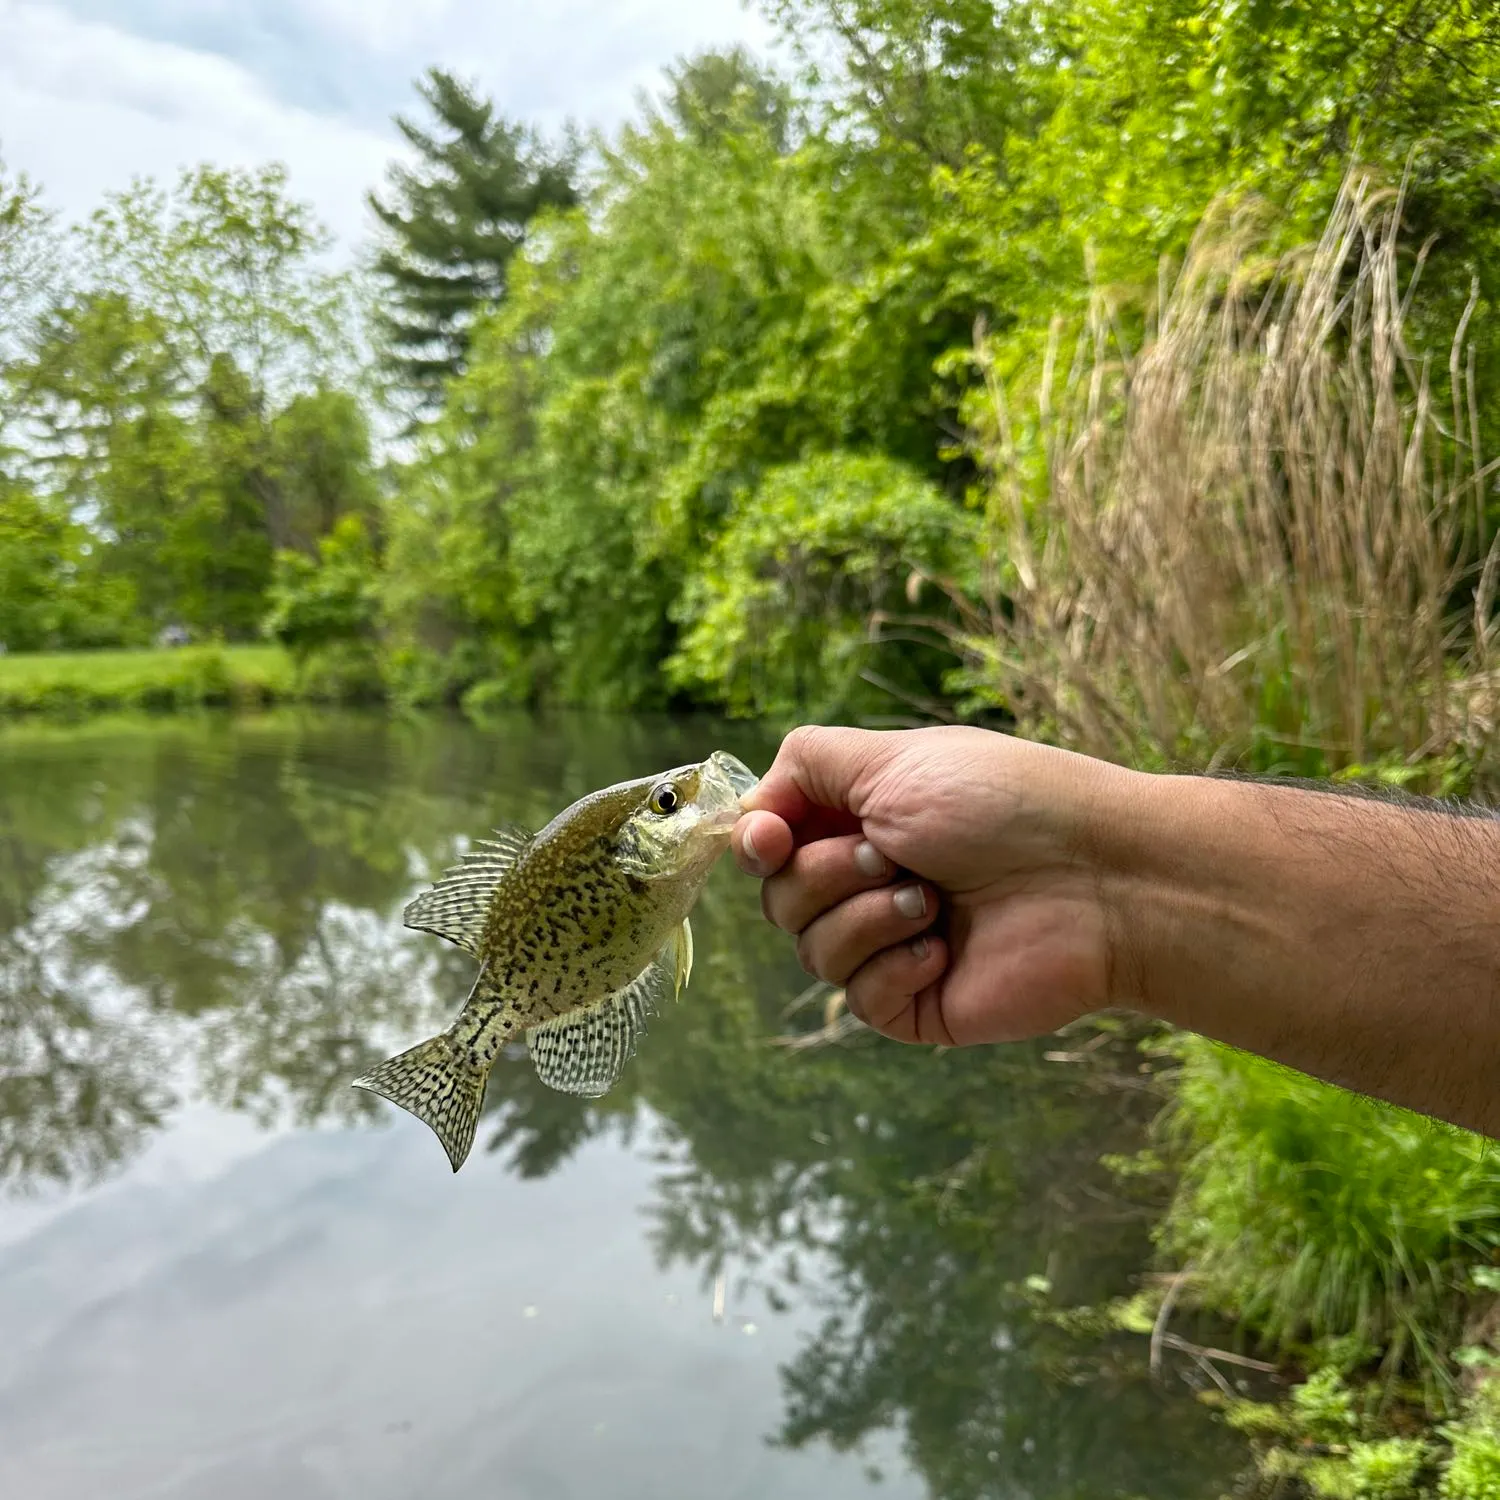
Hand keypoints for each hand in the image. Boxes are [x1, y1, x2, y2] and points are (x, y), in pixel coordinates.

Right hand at [732, 725, 1131, 1046]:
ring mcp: (893, 944)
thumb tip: (752, 808)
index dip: (756, 843)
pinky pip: (859, 998)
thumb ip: (808, 767)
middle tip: (892, 856)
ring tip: (931, 901)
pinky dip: (893, 966)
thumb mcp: (894, 761)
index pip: (769, 842)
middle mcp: (870, 881)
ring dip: (865, 918)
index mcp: (863, 820)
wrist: (1096, 881)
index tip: (770, 840)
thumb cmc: (1004, 805)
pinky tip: (943, 948)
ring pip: (811, 950)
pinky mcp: (919, 1003)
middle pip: (778, 899)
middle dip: (825, 875)